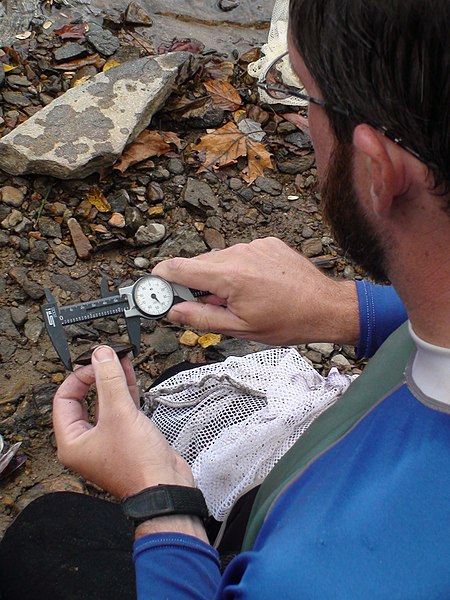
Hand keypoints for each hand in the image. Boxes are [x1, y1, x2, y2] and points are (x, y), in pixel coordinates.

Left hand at [53, 346, 193, 498]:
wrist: (165, 486)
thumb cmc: (137, 464)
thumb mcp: (119, 414)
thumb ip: (109, 380)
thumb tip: (101, 355)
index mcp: (72, 442)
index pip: (64, 400)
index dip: (78, 378)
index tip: (95, 362)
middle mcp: (86, 442)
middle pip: (84, 400)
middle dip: (95, 376)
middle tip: (105, 358)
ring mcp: (107, 440)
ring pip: (105, 402)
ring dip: (112, 380)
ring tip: (118, 357)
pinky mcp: (127, 437)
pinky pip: (121, 409)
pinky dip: (125, 390)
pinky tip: (128, 373)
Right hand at [152, 237, 358, 345]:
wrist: (325, 307)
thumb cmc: (287, 322)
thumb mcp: (239, 329)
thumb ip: (201, 318)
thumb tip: (172, 312)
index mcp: (229, 276)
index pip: (177, 268)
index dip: (160, 279)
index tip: (155, 290)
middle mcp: (238, 253)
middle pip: (197, 264)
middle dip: (193, 285)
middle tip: (206, 307)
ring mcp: (254, 245)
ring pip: (218, 260)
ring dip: (218, 278)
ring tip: (239, 299)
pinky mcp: (266, 242)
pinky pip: (240, 254)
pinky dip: (238, 268)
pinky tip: (255, 286)